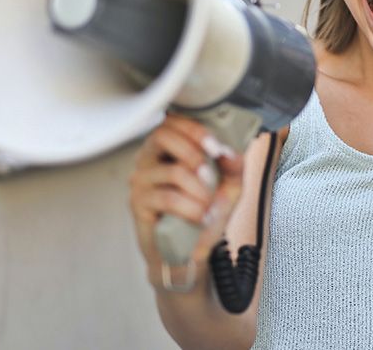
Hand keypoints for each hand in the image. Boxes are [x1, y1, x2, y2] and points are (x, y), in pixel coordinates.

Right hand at [129, 112, 244, 290]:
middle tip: (211, 175)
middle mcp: (150, 158)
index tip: (216, 147)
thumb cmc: (207, 212)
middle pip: (161, 135)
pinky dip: (192, 209)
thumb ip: (234, 165)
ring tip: (209, 205)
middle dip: (194, 153)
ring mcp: (141, 180)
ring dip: (199, 190)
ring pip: (172, 172)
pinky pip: (167, 198)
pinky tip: (203, 218)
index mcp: (169, 147)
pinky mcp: (138, 203)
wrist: (192, 251)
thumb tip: (230, 150)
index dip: (195, 129)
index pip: (172, 121)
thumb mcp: (230, 185)